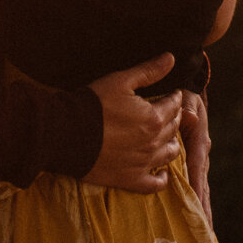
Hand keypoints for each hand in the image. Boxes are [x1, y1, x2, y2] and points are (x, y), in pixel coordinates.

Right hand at [83, 54, 182, 193]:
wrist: (67, 134)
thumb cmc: (93, 104)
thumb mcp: (120, 81)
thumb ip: (149, 71)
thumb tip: (171, 58)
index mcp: (153, 118)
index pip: (174, 106)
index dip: (174, 98)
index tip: (172, 94)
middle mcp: (153, 143)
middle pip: (173, 129)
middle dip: (174, 118)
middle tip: (169, 112)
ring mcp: (143, 163)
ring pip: (169, 155)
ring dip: (172, 144)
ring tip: (167, 138)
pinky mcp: (130, 179)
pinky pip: (154, 184)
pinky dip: (161, 179)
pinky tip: (162, 173)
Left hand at [180, 89, 213, 224]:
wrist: (189, 94)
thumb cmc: (185, 98)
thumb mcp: (186, 101)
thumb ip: (187, 110)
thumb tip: (188, 118)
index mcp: (199, 145)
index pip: (196, 172)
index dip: (197, 192)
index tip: (199, 213)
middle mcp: (201, 158)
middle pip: (202, 189)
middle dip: (204, 212)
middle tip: (206, 237)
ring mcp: (198, 162)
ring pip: (200, 191)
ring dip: (202, 212)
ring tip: (204, 237)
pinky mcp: (192, 164)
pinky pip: (194, 186)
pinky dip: (196, 202)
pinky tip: (195, 219)